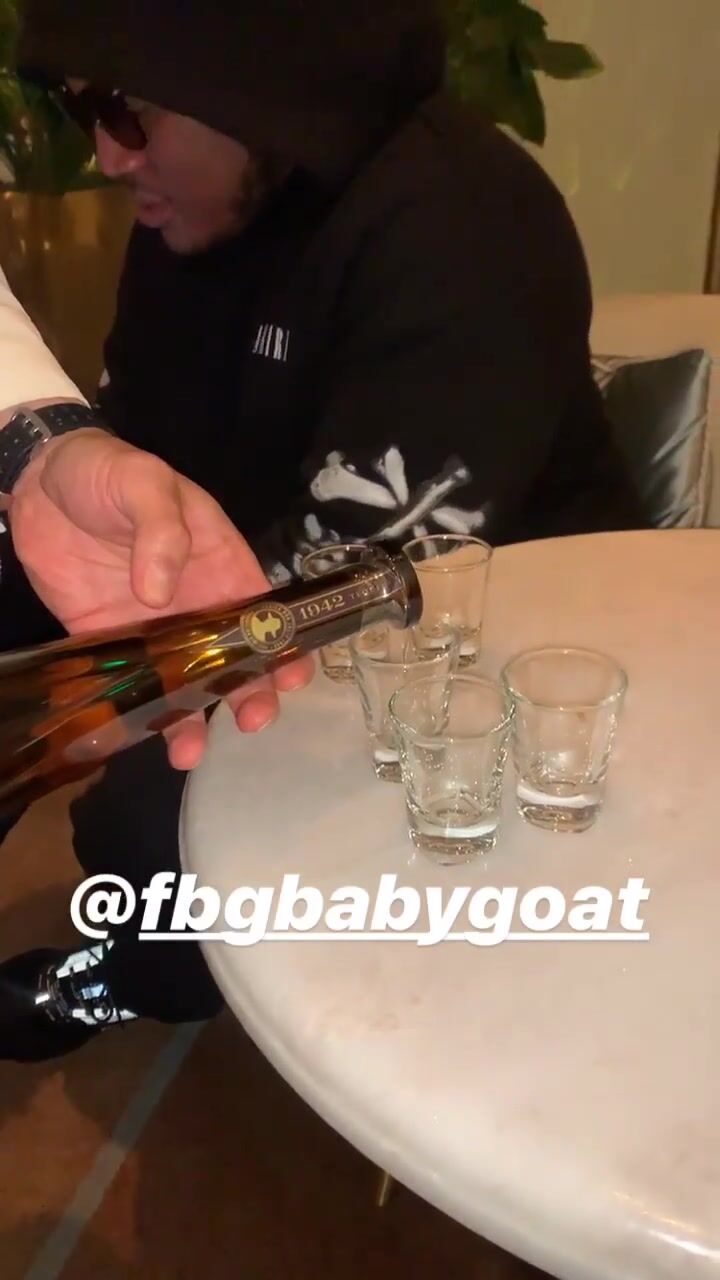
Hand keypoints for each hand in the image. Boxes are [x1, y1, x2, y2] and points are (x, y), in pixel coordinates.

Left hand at [8, 428, 313, 767]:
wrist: (38, 482)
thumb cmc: (107, 472)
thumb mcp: (145, 482)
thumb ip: (161, 529)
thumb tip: (161, 594)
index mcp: (221, 562)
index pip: (265, 611)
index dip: (284, 645)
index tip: (291, 676)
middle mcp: (196, 604)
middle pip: (234, 658)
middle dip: (249, 692)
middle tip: (251, 720)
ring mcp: (154, 629)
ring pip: (185, 682)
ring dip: (192, 718)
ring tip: (188, 750)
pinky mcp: (107, 642)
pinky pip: (131, 685)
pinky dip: (140, 715)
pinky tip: (142, 739)